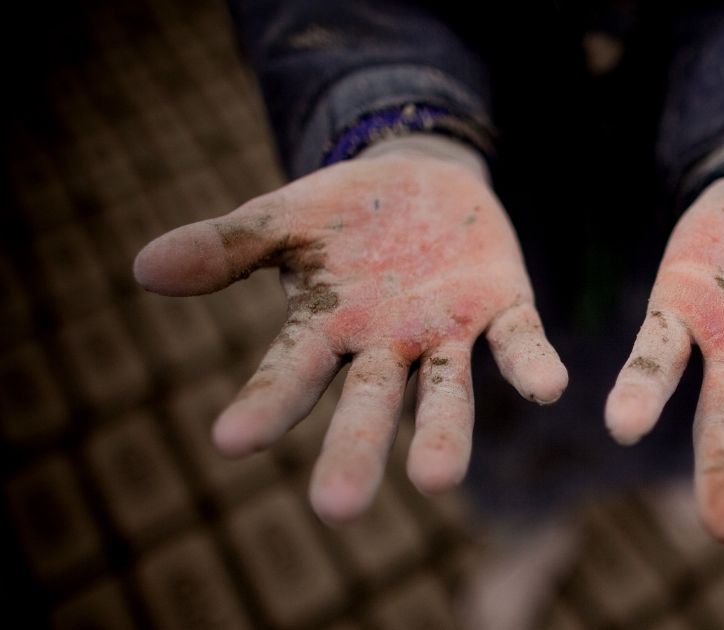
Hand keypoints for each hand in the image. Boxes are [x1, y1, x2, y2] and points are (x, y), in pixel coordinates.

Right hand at [134, 135, 567, 522]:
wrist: (423, 180)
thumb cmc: (344, 215)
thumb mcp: (285, 218)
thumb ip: (228, 245)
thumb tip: (143, 265)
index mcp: (327, 328)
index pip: (289, 373)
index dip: (265, 403)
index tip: (231, 440)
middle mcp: (386, 346)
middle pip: (366, 405)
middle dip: (353, 450)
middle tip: (336, 508)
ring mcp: (446, 333)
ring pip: (444, 393)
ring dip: (441, 435)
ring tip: (437, 478)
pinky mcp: (502, 306)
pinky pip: (519, 341)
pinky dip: (531, 365)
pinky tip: (550, 388)